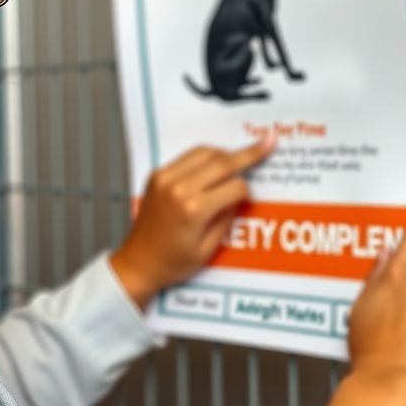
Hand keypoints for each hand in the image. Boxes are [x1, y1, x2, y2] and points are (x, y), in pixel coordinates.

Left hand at [110, 138, 275, 309]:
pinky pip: (187, 156)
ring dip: (225, 153)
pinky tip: (215, 164)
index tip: (248, 199)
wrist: (138, 263)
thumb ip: (227, 218)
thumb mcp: (209, 249)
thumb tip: (240, 195)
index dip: (246, 192)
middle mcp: (179, 188)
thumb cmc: (172, 262)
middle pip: (222, 161)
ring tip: (240, 157)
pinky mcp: (157, 175)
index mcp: (193, 210)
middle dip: (248, 153)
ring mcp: (165, 178)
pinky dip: (205, 157)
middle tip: (267, 142)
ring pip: (205, 152)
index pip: (235, 187)